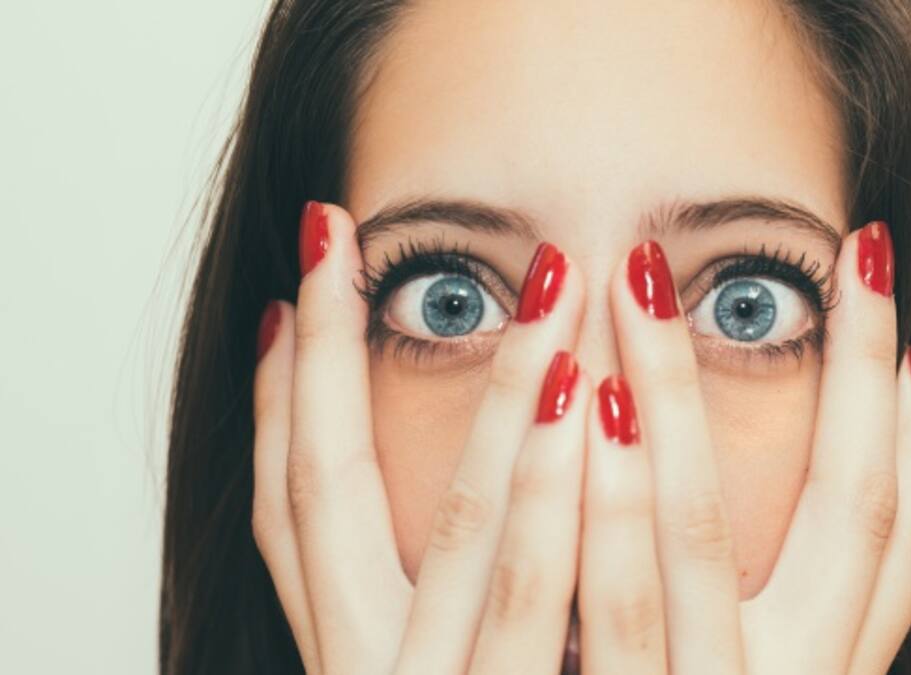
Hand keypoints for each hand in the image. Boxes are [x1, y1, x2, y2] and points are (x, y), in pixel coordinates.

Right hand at [251, 202, 591, 673]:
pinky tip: (607, 398)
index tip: (282, 302)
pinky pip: (562, 597)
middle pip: (336, 499)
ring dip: (498, 399)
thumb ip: (457, 598)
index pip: (290, 519)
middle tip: (338, 233)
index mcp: (357, 665)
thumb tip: (495, 464)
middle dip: (334, 357)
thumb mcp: (477, 659)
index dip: (278, 405)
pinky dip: (580, 496)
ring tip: (543, 285)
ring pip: (471, 534)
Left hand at [578, 226, 910, 673]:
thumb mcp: (714, 667)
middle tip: (862, 253)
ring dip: (677, 393)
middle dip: (859, 373)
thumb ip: (737, 607)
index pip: (903, 553)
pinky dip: (594, 491)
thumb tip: (722, 485)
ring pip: (699, 534)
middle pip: (847, 515)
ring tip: (644, 280)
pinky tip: (578, 392)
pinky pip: (601, 594)